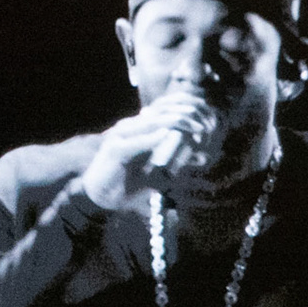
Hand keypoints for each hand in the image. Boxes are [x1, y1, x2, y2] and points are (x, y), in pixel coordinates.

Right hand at [81, 91, 218, 209]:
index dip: (186, 114)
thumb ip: (178, 161)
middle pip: (162, 112)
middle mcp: (131, 127)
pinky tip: (168, 137)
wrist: (102, 195)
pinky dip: (154, 139)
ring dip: (176, 124)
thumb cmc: (130, 181)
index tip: (205, 126)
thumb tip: (202, 157)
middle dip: (186, 117)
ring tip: (195, 130)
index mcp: (139, 127)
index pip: (165, 110)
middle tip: (204, 127)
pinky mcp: (115, 150)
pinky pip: (138, 142)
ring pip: (152, 122)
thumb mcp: (160, 170)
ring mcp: (121, 136)